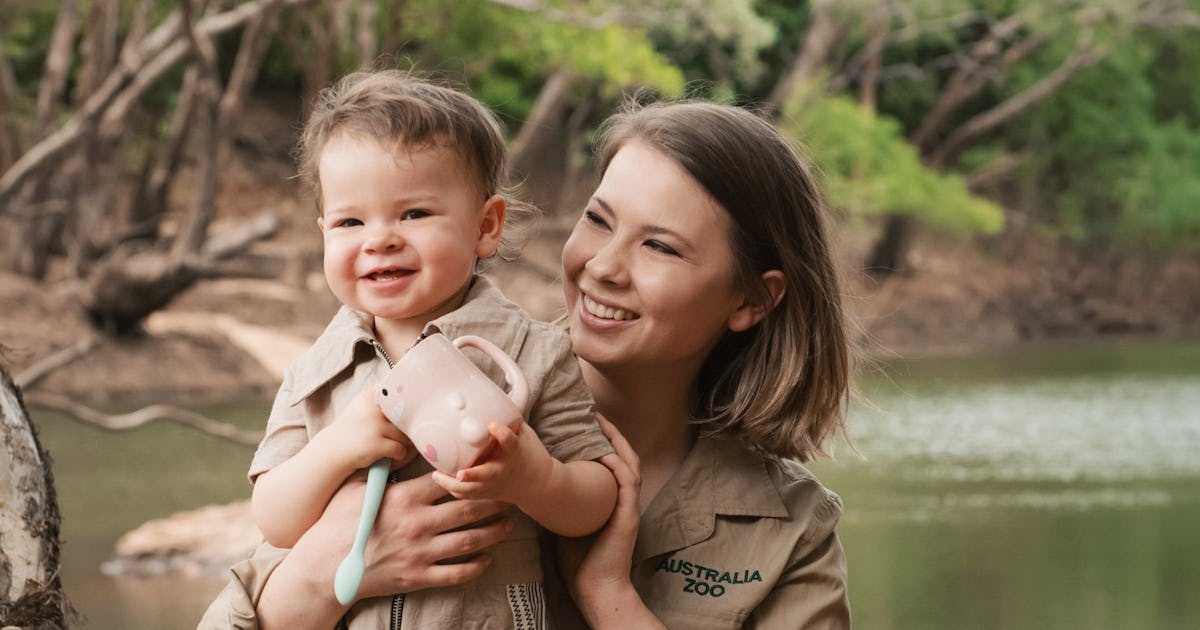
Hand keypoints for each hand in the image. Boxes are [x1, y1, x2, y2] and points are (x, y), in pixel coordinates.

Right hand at [259, 474, 513, 625]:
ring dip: (494, 533)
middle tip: (511, 495)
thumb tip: (395, 447)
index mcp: (405, 498)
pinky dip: (475, 567)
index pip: (449, 482)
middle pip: (467, 510)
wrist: (322, 568)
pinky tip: (488, 560)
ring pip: (469, 540)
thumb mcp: (355, 487)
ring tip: (509, 525)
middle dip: (494, 502)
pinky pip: (455, 573)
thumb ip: (381, 469)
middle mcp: (418, 524)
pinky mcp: (417, 577)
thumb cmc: (335, 524)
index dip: (473, 474)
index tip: (489, 468)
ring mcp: (420, 552)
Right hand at [324, 387, 412, 471]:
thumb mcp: (364, 407)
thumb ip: (384, 399)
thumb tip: (416, 394)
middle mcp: (372, 408)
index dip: (411, 397)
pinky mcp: (374, 444)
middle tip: (410, 430)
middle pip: (407, 415)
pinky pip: (400, 449)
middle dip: (410, 425)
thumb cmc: (353, 429)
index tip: (417, 403)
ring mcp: (373, 426)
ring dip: (405, 442)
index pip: (398, 389)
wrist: (332, 451)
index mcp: (370, 396)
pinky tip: (392, 455)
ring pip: (405, 434)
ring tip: (396, 444)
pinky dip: (399, 454)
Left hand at [430, 421, 552, 507]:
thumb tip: (488, 397)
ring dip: (454, 485)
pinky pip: (468, 495)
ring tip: (437, 475)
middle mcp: (503, 470)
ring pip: (473, 490)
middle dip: (473, 476)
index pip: (510, 442)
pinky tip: (441, 479)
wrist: (538, 484)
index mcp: (515, 452)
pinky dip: (455, 489)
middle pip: (487, 475)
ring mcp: (495, 484)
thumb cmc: (529, 454)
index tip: (492, 425)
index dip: (502, 434)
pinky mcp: (487, 493)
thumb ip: (508, 420)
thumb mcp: (524, 434)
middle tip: (459, 473)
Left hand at [557, 415, 642, 615]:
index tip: (588, 423)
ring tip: (603, 425)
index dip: (602, 442)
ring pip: (630, 464)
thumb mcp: (565, 522)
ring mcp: (628, 506)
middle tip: (597, 415)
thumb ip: (558, 502)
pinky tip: (607, 455)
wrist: (595, 587)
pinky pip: (628, 483)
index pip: (610, 463)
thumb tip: (531, 483)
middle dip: (612, 434)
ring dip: (617, 443)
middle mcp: (621, 499)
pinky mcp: (629, 515)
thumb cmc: (579, 559)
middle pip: (624, 456)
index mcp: (609, 499)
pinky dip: (618, 466)